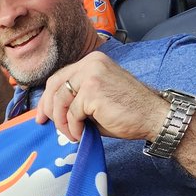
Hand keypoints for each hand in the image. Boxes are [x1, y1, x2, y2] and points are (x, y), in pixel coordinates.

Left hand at [35, 51, 169, 143]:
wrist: (153, 116)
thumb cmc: (128, 111)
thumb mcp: (98, 98)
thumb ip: (77, 97)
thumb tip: (53, 111)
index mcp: (92, 62)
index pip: (60, 76)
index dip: (48, 97)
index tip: (42, 114)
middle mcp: (90, 63)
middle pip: (55, 85)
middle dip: (48, 108)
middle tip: (46, 124)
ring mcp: (91, 75)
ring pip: (61, 101)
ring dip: (63, 122)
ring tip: (72, 134)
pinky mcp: (92, 91)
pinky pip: (72, 113)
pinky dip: (74, 127)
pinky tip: (82, 133)